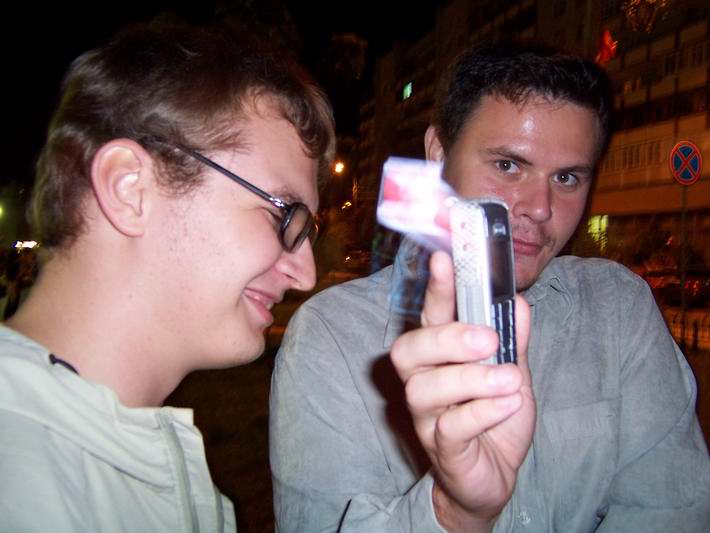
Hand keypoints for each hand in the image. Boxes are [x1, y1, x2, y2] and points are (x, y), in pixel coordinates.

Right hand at [390, 251, 535, 530]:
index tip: (445, 258)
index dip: (435, 288)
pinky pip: (450, 428)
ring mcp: (427, 416)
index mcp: (438, 355)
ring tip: (509, 380)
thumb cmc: (495, 416)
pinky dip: (482, 412)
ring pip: (426, 389)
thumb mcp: (513, 371)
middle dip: (447, 338)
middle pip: (409, 350)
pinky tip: (508, 404)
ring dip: (472, 379)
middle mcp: (423, 381)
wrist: (493, 475)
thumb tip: (520, 300)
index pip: (429, 315)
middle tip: (488, 339)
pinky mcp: (441, 448)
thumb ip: (513, 339)